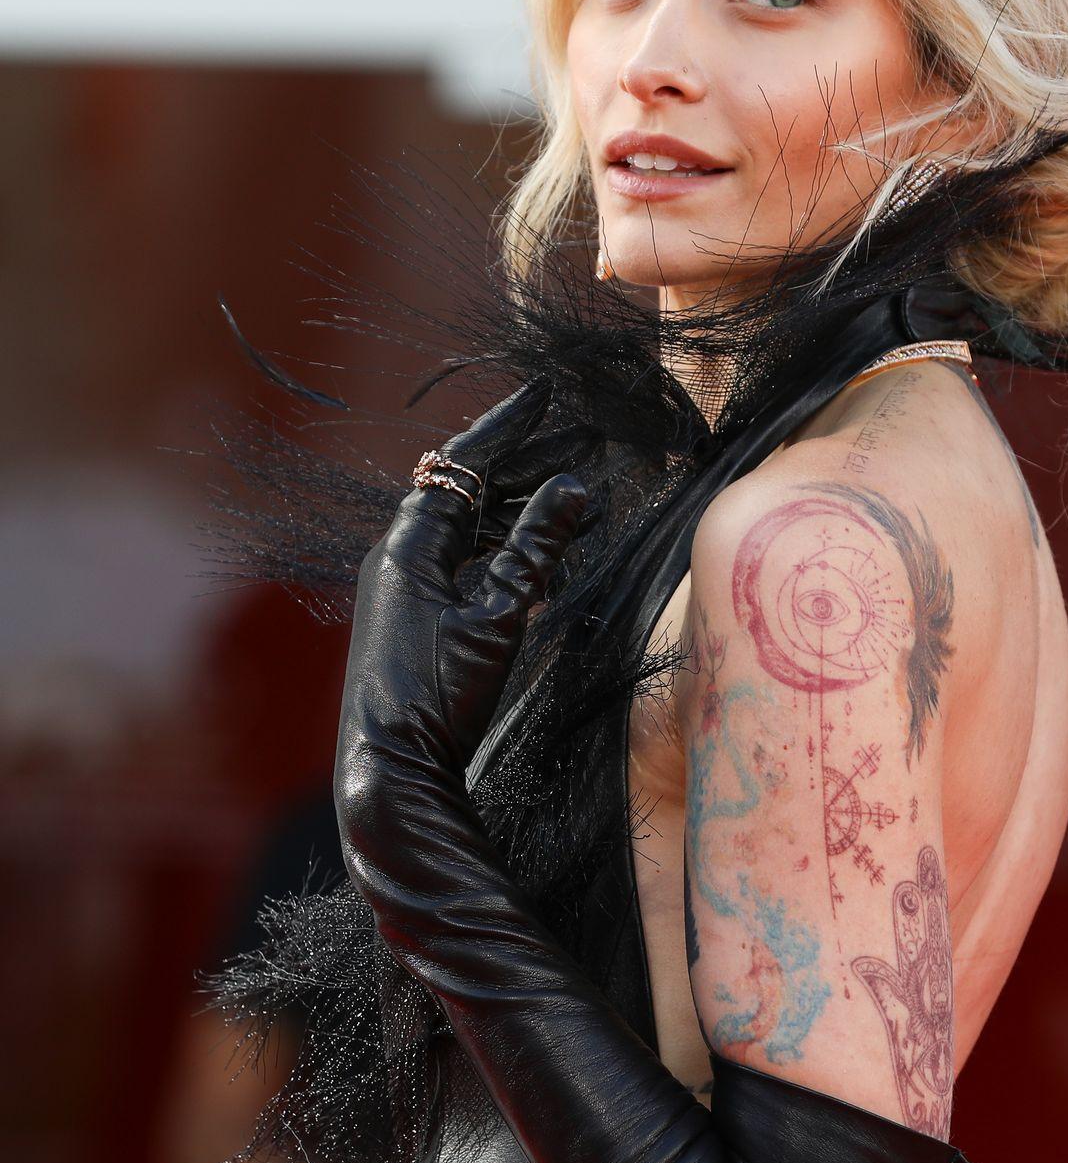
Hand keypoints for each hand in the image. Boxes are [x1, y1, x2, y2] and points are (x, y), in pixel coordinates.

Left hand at [337, 386, 591, 829]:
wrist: (391, 767)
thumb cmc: (436, 694)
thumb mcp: (497, 615)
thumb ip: (536, 548)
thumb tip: (575, 486)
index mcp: (408, 546)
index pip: (461, 464)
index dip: (506, 426)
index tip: (544, 394)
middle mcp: (400, 559)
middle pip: (469, 491)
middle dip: (525, 463)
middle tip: (581, 440)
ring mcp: (406, 589)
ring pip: (471, 527)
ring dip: (521, 508)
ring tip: (578, 494)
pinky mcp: (417, 619)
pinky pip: (467, 562)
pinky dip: (508, 547)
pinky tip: (546, 553)